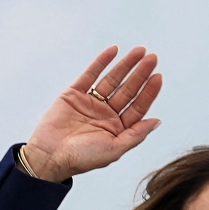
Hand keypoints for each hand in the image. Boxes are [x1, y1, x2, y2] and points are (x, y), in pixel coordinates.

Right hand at [22, 46, 162, 182]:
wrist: (50, 156)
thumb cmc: (83, 158)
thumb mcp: (115, 149)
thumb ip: (136, 134)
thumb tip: (157, 121)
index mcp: (118, 127)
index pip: (138, 106)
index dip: (149, 91)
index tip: (158, 76)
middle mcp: (107, 114)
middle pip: (128, 90)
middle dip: (141, 74)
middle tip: (153, 58)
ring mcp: (91, 102)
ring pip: (112, 79)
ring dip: (126, 64)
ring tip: (140, 51)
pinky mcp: (74, 93)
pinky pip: (90, 74)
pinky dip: (102, 62)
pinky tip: (114, 50)